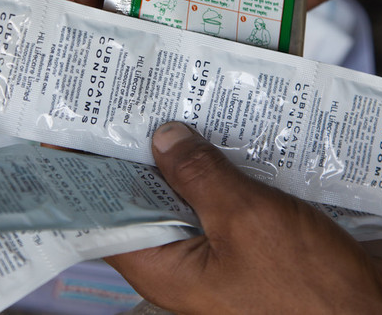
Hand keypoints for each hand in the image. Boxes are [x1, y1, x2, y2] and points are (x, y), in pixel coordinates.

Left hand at [104, 121, 381, 313]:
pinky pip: (219, 197)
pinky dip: (218, 166)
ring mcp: (213, 250)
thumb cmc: (307, 287)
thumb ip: (199, 176)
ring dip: (182, 153)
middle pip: (141, 198)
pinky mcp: (245, 240)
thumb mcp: (246, 220)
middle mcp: (178, 260)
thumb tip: (163, 138)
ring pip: (182, 194)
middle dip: (135, 150)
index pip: (102, 214)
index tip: (74, 125)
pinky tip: (221, 128)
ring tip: (170, 97)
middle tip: (126, 95)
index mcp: (161, 266)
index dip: (84, 170)